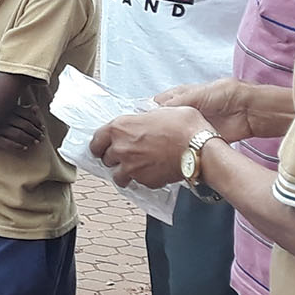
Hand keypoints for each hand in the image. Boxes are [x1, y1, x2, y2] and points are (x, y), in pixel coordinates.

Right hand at [0, 110, 43, 152]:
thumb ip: (20, 107)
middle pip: (25, 125)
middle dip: (35, 132)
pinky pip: (6, 142)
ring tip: (35, 143)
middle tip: (42, 136)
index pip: (27, 115)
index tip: (42, 126)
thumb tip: (36, 108)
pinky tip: (24, 147)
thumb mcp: (5, 106)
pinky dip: (17, 145)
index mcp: (7, 108)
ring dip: (28, 139)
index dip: (36, 122)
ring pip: (18, 134)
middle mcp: (3, 117)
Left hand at [91, 105, 210, 187]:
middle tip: (126, 155)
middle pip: (105, 158)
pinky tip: (152, 172)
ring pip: (117, 176)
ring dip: (124, 173)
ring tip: (136, 168)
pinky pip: (137, 183)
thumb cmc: (184, 126)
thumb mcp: (161, 111)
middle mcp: (121, 148)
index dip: (99, 144)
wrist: (199, 149)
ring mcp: (131, 168)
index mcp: (120, 127)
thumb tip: (146, 120)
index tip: (102, 147)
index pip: (95, 140)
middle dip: (114, 158)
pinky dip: (142, 180)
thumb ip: (144, 118)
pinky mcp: (144, 181)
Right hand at [156, 78, 257, 142]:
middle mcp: (183, 110)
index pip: (157, 104)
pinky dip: (177, 146)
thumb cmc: (226, 95)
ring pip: (170, 133)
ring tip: (157, 142)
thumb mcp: (196, 93)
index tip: (141, 120)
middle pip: (162, 120)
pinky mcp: (197, 137)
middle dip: (154, 126)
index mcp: (180, 96)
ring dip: (165, 137)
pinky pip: (182, 143)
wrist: (248, 111)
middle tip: (147, 134)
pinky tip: (171, 148)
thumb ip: (175, 102)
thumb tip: (155, 111)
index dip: (148, 111)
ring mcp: (189, 125)